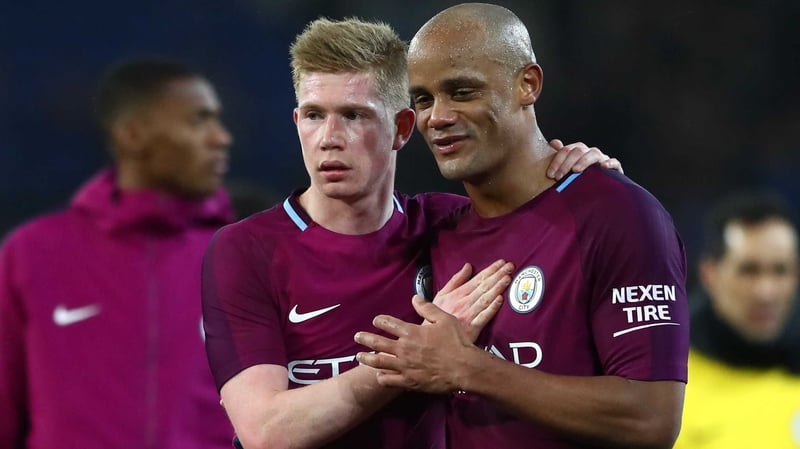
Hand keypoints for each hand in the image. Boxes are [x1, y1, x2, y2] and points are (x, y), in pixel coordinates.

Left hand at [355, 296, 476, 392]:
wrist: (464, 368)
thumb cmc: (456, 342)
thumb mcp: (444, 319)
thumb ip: (427, 308)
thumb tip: (415, 297)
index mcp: (411, 332)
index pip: (388, 323)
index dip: (380, 321)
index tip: (376, 321)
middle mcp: (404, 349)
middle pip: (377, 343)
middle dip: (365, 338)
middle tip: (357, 337)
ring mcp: (404, 366)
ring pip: (378, 362)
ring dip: (366, 358)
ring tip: (359, 356)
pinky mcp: (409, 381)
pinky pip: (389, 380)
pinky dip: (381, 377)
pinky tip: (379, 375)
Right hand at [431, 260, 512, 341]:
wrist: (433, 339)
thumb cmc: (437, 317)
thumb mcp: (442, 295)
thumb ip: (455, 280)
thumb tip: (467, 267)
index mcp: (457, 294)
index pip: (477, 279)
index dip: (490, 270)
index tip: (501, 263)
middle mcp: (464, 303)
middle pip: (483, 287)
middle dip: (498, 275)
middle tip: (510, 266)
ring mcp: (469, 315)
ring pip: (485, 299)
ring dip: (497, 288)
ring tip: (507, 278)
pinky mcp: (472, 329)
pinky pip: (483, 317)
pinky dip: (491, 308)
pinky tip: (500, 300)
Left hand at [547, 139, 622, 178]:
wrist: (600, 191)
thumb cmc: (580, 179)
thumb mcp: (568, 168)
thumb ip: (561, 155)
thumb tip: (554, 142)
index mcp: (578, 150)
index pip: (566, 150)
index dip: (557, 161)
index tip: (550, 174)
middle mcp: (590, 153)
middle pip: (578, 151)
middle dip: (566, 163)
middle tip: (558, 177)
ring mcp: (602, 159)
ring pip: (594, 154)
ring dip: (584, 161)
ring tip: (575, 170)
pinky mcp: (615, 169)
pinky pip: (615, 162)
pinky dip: (610, 163)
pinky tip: (603, 166)